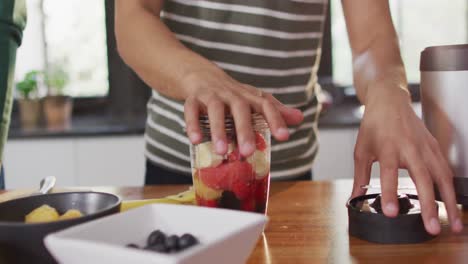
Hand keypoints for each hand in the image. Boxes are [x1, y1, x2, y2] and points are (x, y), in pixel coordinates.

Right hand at [181, 69, 303, 155]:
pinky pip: (190, 110)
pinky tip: (196, 141)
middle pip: (240, 108)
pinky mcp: (193, 99)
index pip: (265, 105)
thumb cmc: (231, 94)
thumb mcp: (253, 100)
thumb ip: (275, 110)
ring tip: (221, 151)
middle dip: (244, 130)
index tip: (284, 137)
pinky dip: (192, 125)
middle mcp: (231, 94)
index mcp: (248, 96)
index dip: (276, 119)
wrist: (200, 74)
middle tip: (248, 152)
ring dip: (218, 130)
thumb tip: (300, 118)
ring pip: (215, 109)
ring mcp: (211, 95)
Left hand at [351, 86, 462, 234]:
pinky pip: (446, 171)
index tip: (391, 212)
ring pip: (442, 177)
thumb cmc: (374, 126)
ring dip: (449, 202)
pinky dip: (451, 190)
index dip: (389, 193)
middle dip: (428, 205)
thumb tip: (354, 200)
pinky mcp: (436, 148)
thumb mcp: (361, 151)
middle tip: (432, 228)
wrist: (389, 102)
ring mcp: (426, 148)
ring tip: (453, 224)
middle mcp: (410, 148)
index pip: (389, 173)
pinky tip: (453, 205)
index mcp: (388, 147)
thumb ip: (360, 177)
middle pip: (422, 178)